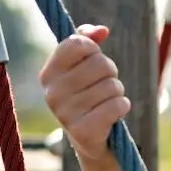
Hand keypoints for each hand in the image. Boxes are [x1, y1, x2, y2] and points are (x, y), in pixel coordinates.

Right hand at [38, 24, 130, 163]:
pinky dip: (122, 107)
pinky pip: (118, 105)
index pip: (78, 43)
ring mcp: (66, 114)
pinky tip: (113, 114)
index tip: (93, 60)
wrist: (89, 139)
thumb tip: (102, 30)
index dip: (94, 49)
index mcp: (48, 74)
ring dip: (117, 92)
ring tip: (106, 102)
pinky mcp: (84, 131)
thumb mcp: (82, 67)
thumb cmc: (87, 95)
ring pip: (112, 85)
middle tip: (104, 86)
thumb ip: (88, 41)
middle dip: (111, 73)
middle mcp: (52, 93)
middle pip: (100, 63)